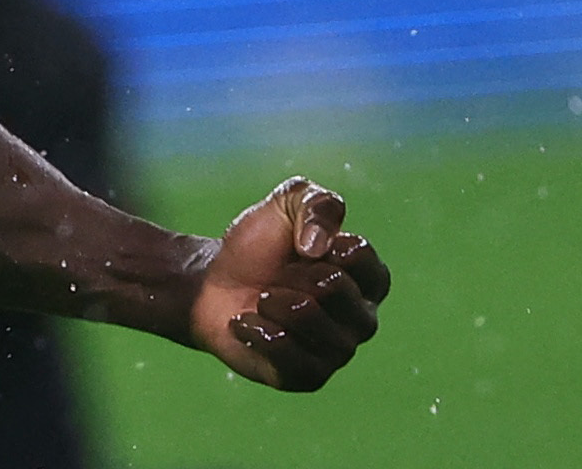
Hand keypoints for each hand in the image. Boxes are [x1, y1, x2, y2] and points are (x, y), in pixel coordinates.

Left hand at [190, 177, 390, 391]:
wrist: (210, 283)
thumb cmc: (257, 246)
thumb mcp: (285, 205)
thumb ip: (316, 205)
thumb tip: (320, 246)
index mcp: (365, 279)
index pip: (371, 268)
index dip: (332, 252)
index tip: (302, 245)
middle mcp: (359, 319)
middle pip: (350, 304)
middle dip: (302, 281)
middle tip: (277, 274)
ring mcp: (335, 351)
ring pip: (328, 338)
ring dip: (282, 308)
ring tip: (260, 297)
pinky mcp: (306, 376)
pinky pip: (297, 364)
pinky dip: (264, 337)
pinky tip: (243, 322)